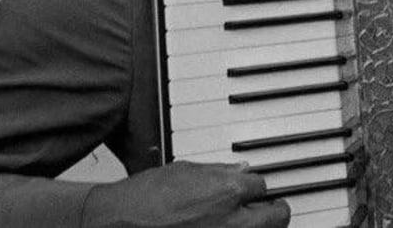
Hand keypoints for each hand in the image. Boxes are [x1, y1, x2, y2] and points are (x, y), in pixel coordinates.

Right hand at [83, 161, 289, 227]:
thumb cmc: (143, 199)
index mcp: (227, 190)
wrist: (115, 225)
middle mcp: (233, 220)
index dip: (254, 187)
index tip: (251, 190)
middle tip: (267, 209)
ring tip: (244, 223)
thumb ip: (218, 172)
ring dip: (256, 227)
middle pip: (278, 216)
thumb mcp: (183, 172)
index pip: (261, 185)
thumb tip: (241, 171)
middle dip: (272, 210)